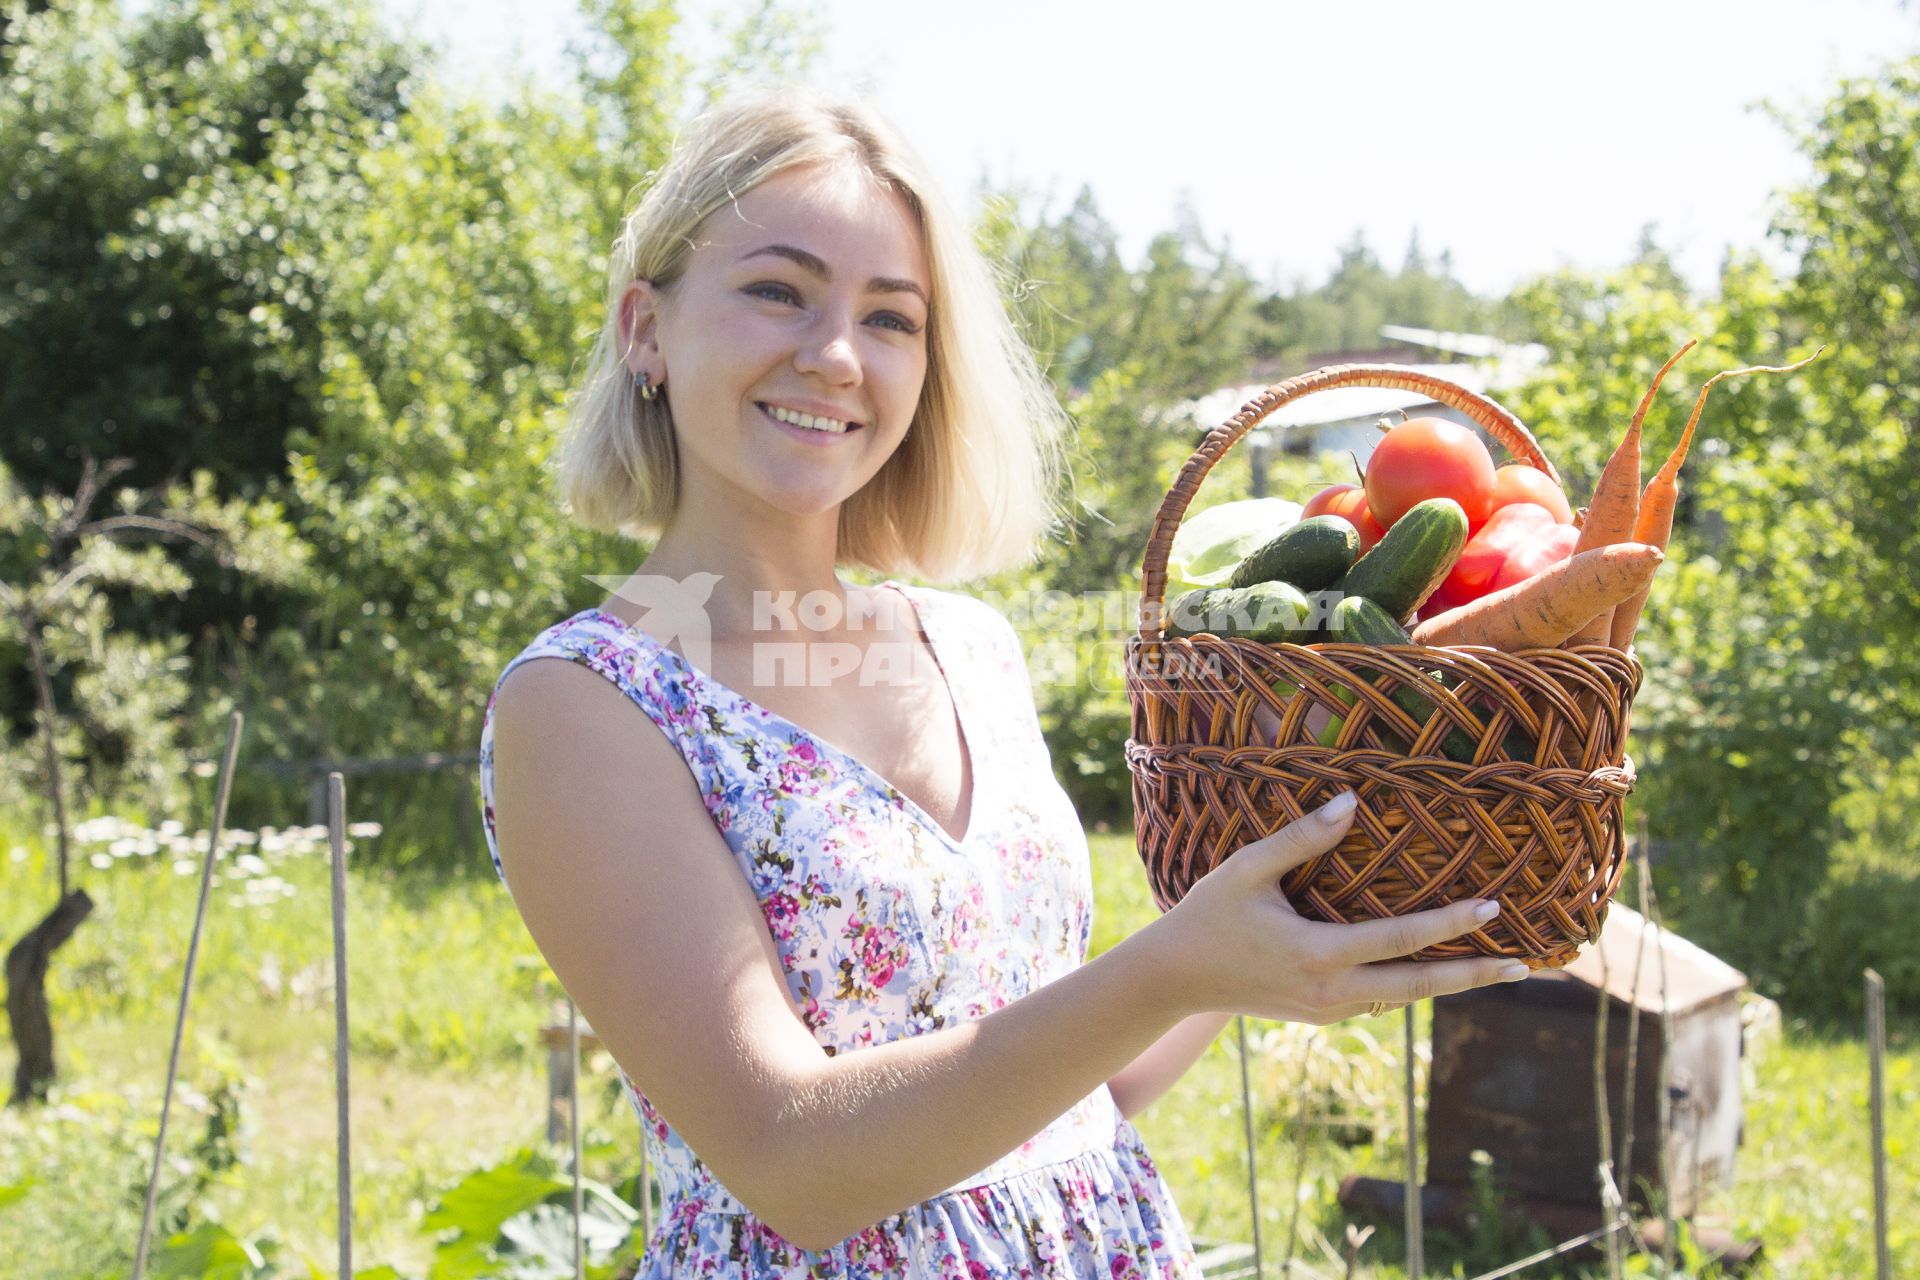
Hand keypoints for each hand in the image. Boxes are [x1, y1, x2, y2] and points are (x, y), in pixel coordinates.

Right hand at [1145, 791, 1528, 1023]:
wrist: (1174, 979)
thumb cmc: (1208, 914)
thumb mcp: (1247, 869)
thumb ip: (1302, 838)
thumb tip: (1352, 800)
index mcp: (1316, 954)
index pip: (1400, 939)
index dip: (1450, 923)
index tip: (1494, 908)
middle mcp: (1330, 991)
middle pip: (1419, 987)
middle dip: (1474, 976)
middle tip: (1524, 966)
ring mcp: (1327, 1010)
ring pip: (1403, 999)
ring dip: (1450, 985)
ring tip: (1496, 970)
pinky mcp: (1321, 1014)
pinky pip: (1380, 1000)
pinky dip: (1414, 987)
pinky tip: (1436, 972)